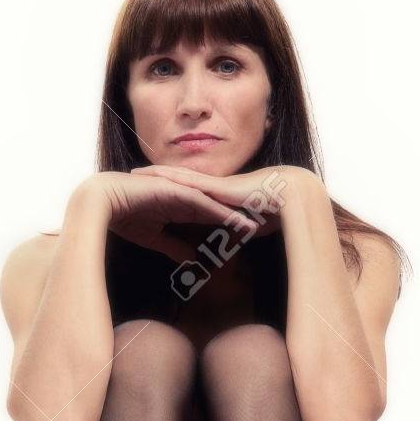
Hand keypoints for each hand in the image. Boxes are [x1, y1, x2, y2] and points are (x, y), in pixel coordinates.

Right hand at [76, 171, 256, 263]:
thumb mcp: (154, 237)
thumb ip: (173, 247)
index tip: (246, 239)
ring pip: (213, 205)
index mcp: (179, 206)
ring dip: (233, 215)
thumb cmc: (123, 216)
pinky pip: (199, 202)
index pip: (209, 218)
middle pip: (217, 209)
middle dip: (238, 220)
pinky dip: (216, 211)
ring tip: (253, 227)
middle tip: (261, 231)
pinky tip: (231, 219)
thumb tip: (190, 262)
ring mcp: (179, 191)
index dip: (228, 228)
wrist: (102, 201)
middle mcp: (183, 196)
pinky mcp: (173, 190)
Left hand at [129, 163, 320, 237]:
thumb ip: (234, 234)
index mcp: (216, 196)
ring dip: (157, 175)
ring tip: (135, 172)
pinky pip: (189, 181)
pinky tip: (154, 176)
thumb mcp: (246, 227)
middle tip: (132, 175)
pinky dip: (171, 178)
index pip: (187, 192)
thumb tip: (227, 248)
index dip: (168, 190)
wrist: (287, 198)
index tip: (150, 191)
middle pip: (178, 180)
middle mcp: (212, 187)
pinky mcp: (216, 186)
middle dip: (155, 178)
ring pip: (179, 176)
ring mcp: (213, 184)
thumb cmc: (272, 212)